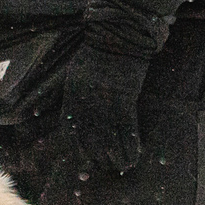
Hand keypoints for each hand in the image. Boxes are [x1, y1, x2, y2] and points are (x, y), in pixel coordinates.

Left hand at [59, 43, 149, 173]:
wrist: (118, 37)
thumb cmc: (97, 53)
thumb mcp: (76, 74)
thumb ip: (74, 95)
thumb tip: (73, 114)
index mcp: (72, 98)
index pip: (71, 133)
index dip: (78, 151)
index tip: (85, 160)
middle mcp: (86, 106)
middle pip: (90, 142)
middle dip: (98, 158)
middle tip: (106, 165)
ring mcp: (106, 105)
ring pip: (109, 142)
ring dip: (115, 159)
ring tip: (121, 167)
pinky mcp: (126, 103)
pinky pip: (127, 133)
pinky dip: (131, 148)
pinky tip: (134, 157)